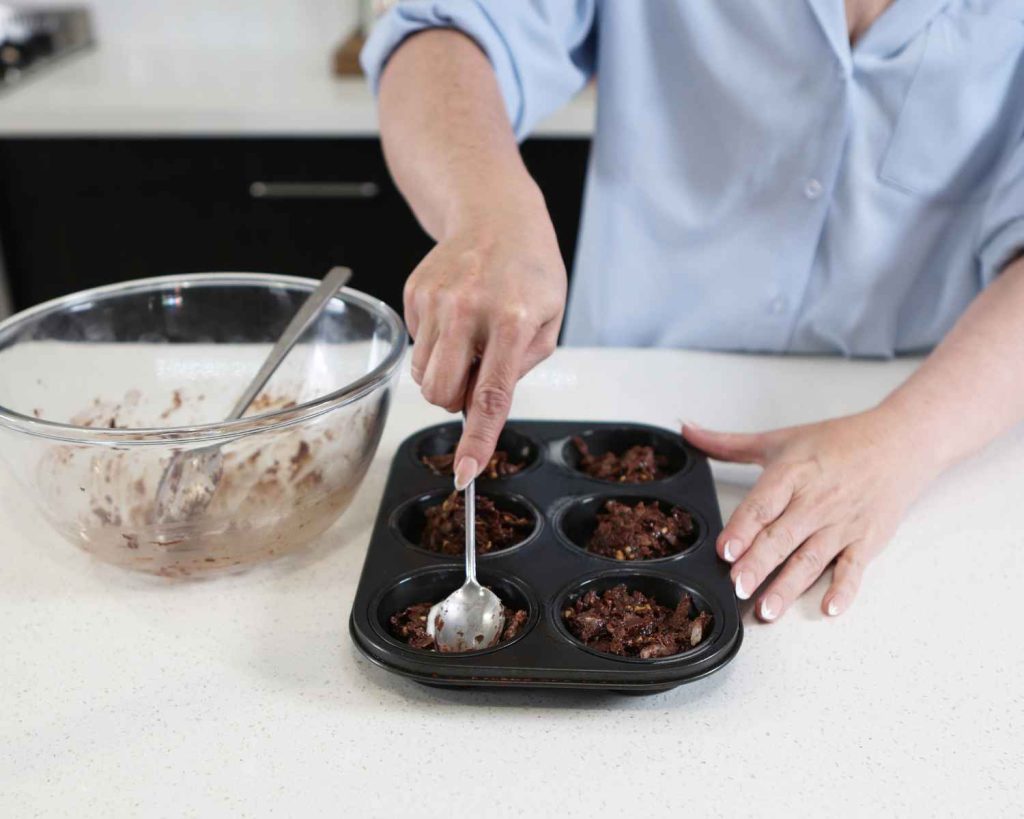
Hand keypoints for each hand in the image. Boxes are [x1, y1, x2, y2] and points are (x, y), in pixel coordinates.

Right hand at [404, 185, 565, 487]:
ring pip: (423, 374)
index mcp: (512, 321)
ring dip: (444, 371)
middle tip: (474, 377)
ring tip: (469, 338)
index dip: (477, 440)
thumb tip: (477, 405)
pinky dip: (435, 342)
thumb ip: (519, 368)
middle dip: (453, 400)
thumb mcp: (548, 320)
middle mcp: (469, 309)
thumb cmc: (530, 270)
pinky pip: (416, 344)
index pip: (490, 396)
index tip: (464, 472)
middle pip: (441, 392)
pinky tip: (455, 315)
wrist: (496, 215)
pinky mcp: (414, 293)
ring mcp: (437, 300)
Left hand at [682, 408, 937, 620]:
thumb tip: (687, 430)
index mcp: (793, 473)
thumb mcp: (779, 439)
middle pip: (782, 536)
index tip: (725, 550)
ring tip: (767, 609)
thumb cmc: (838, 442)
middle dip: (759, 563)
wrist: (900, 442)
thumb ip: (727, 443)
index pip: (763, 504)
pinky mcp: (867, 540)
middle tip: (738, 587)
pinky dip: (844, 589)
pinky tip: (829, 607)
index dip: (742, 528)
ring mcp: (843, 523)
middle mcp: (817, 500)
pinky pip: (854, 568)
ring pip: (811, 558)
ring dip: (789, 586)